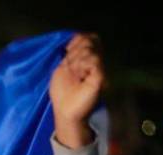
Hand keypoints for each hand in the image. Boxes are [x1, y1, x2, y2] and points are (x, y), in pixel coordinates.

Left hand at [49, 33, 104, 148]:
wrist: (65, 111)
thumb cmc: (62, 92)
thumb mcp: (61, 68)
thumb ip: (70, 53)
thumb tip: (79, 37)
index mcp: (85, 59)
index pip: (87, 38)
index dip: (77, 40)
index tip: (67, 52)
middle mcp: (94, 61)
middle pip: (88, 41)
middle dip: (75, 52)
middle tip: (71, 69)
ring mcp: (99, 69)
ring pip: (89, 50)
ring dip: (77, 61)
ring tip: (76, 75)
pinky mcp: (101, 77)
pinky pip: (94, 61)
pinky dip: (83, 66)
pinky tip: (81, 76)